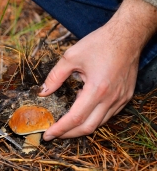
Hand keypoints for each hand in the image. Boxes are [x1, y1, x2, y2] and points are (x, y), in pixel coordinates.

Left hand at [40, 0, 156, 139]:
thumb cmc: (100, 43)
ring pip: (99, 123)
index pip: (75, 118)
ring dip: (81, 127)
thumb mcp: (71, 56)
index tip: (48, 135)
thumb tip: (42, 92)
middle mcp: (111, 98)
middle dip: (69, 134)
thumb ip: (55, 77)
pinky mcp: (125, 97)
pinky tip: (81, 111)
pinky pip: (108, 115)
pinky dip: (93, 118)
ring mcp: (121, 99)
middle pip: (88, 127)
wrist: (128, 35)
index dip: (60, 129)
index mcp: (97, 89)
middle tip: (54, 134)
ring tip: (64, 125)